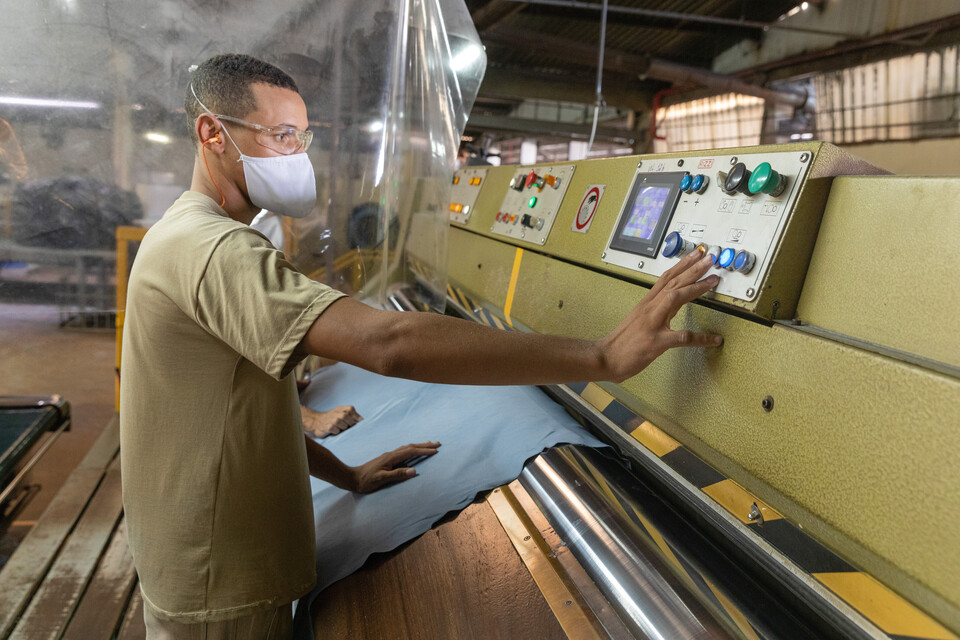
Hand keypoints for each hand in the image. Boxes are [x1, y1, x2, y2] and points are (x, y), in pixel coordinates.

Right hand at [301, 405, 361, 437]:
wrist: (315, 422)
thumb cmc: (330, 418)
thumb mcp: (339, 413)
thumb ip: (351, 414)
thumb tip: (362, 420)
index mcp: (340, 409)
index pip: (351, 409)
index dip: (355, 416)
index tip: (358, 421)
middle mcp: (336, 413)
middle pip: (349, 419)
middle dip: (350, 424)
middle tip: (346, 426)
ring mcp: (332, 420)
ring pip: (345, 426)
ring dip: (343, 428)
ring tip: (339, 428)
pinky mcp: (329, 427)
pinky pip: (338, 431)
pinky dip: (337, 432)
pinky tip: (333, 431)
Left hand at [349, 441, 440, 493]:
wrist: (352, 478)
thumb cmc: (366, 481)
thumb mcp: (382, 479)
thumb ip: (398, 474)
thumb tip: (414, 471)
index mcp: (391, 457)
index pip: (411, 451)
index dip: (424, 451)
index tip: (436, 450)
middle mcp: (391, 454)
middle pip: (411, 446)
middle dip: (424, 445)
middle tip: (438, 443)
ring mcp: (388, 456)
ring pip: (407, 447)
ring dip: (418, 445)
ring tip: (428, 444)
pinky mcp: (386, 459)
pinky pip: (403, 451)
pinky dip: (411, 449)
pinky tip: (411, 451)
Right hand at [601, 251, 722, 381]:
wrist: (605, 357)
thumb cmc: (621, 342)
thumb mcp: (638, 319)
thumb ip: (654, 309)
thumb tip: (672, 302)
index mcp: (646, 304)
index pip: (666, 278)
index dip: (682, 265)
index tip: (696, 255)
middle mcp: (650, 309)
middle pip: (673, 282)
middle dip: (693, 268)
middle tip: (709, 258)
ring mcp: (653, 324)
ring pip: (676, 298)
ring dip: (696, 287)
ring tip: (713, 280)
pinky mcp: (657, 342)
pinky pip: (683, 337)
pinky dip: (700, 338)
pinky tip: (713, 339)